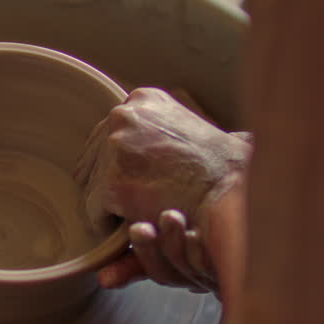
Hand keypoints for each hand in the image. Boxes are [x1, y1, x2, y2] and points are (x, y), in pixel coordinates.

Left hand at [75, 88, 250, 290]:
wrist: (234, 197)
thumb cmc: (221, 171)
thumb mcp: (189, 130)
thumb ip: (155, 129)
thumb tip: (137, 131)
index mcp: (142, 100)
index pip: (107, 135)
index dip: (120, 165)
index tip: (140, 180)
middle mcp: (123, 116)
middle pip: (92, 158)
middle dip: (108, 182)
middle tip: (140, 200)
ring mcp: (115, 148)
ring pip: (90, 185)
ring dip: (109, 203)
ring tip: (143, 209)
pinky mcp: (112, 183)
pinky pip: (93, 211)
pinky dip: (109, 223)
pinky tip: (137, 221)